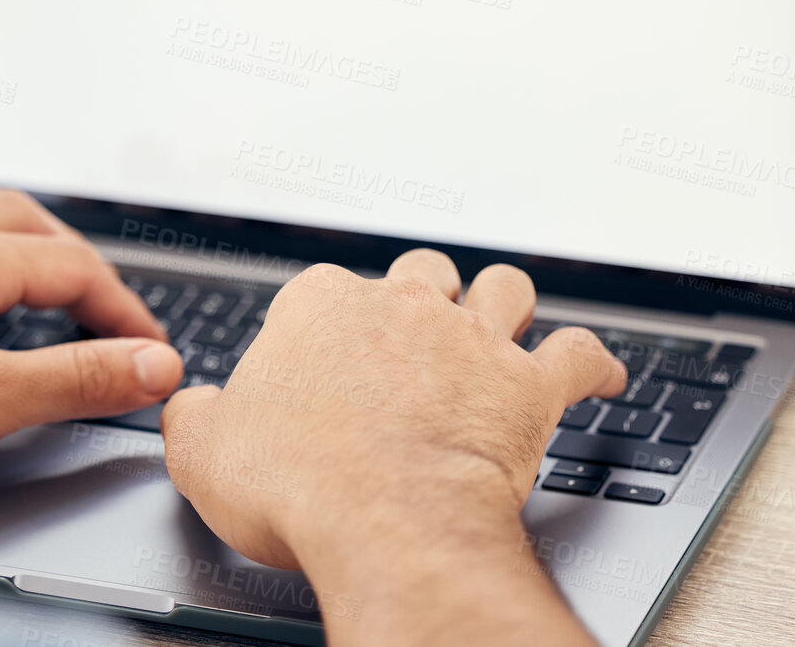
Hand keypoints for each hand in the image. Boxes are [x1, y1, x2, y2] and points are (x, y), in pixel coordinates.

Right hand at [160, 249, 624, 646]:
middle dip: (422, 294)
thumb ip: (196, 417)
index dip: (327, 324)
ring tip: (506, 319)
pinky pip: (579, 354)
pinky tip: (602, 373)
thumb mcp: (203, 450)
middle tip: (417, 328)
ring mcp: (470, 341)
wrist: (384, 521)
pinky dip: (595, 362)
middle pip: (421, 273)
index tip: (323, 358)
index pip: (324, 290)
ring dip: (505, 303)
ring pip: (503, 288)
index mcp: (321, 305)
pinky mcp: (527, 386)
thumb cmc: (298, 483)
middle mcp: (402, 306)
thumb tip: (192, 410)